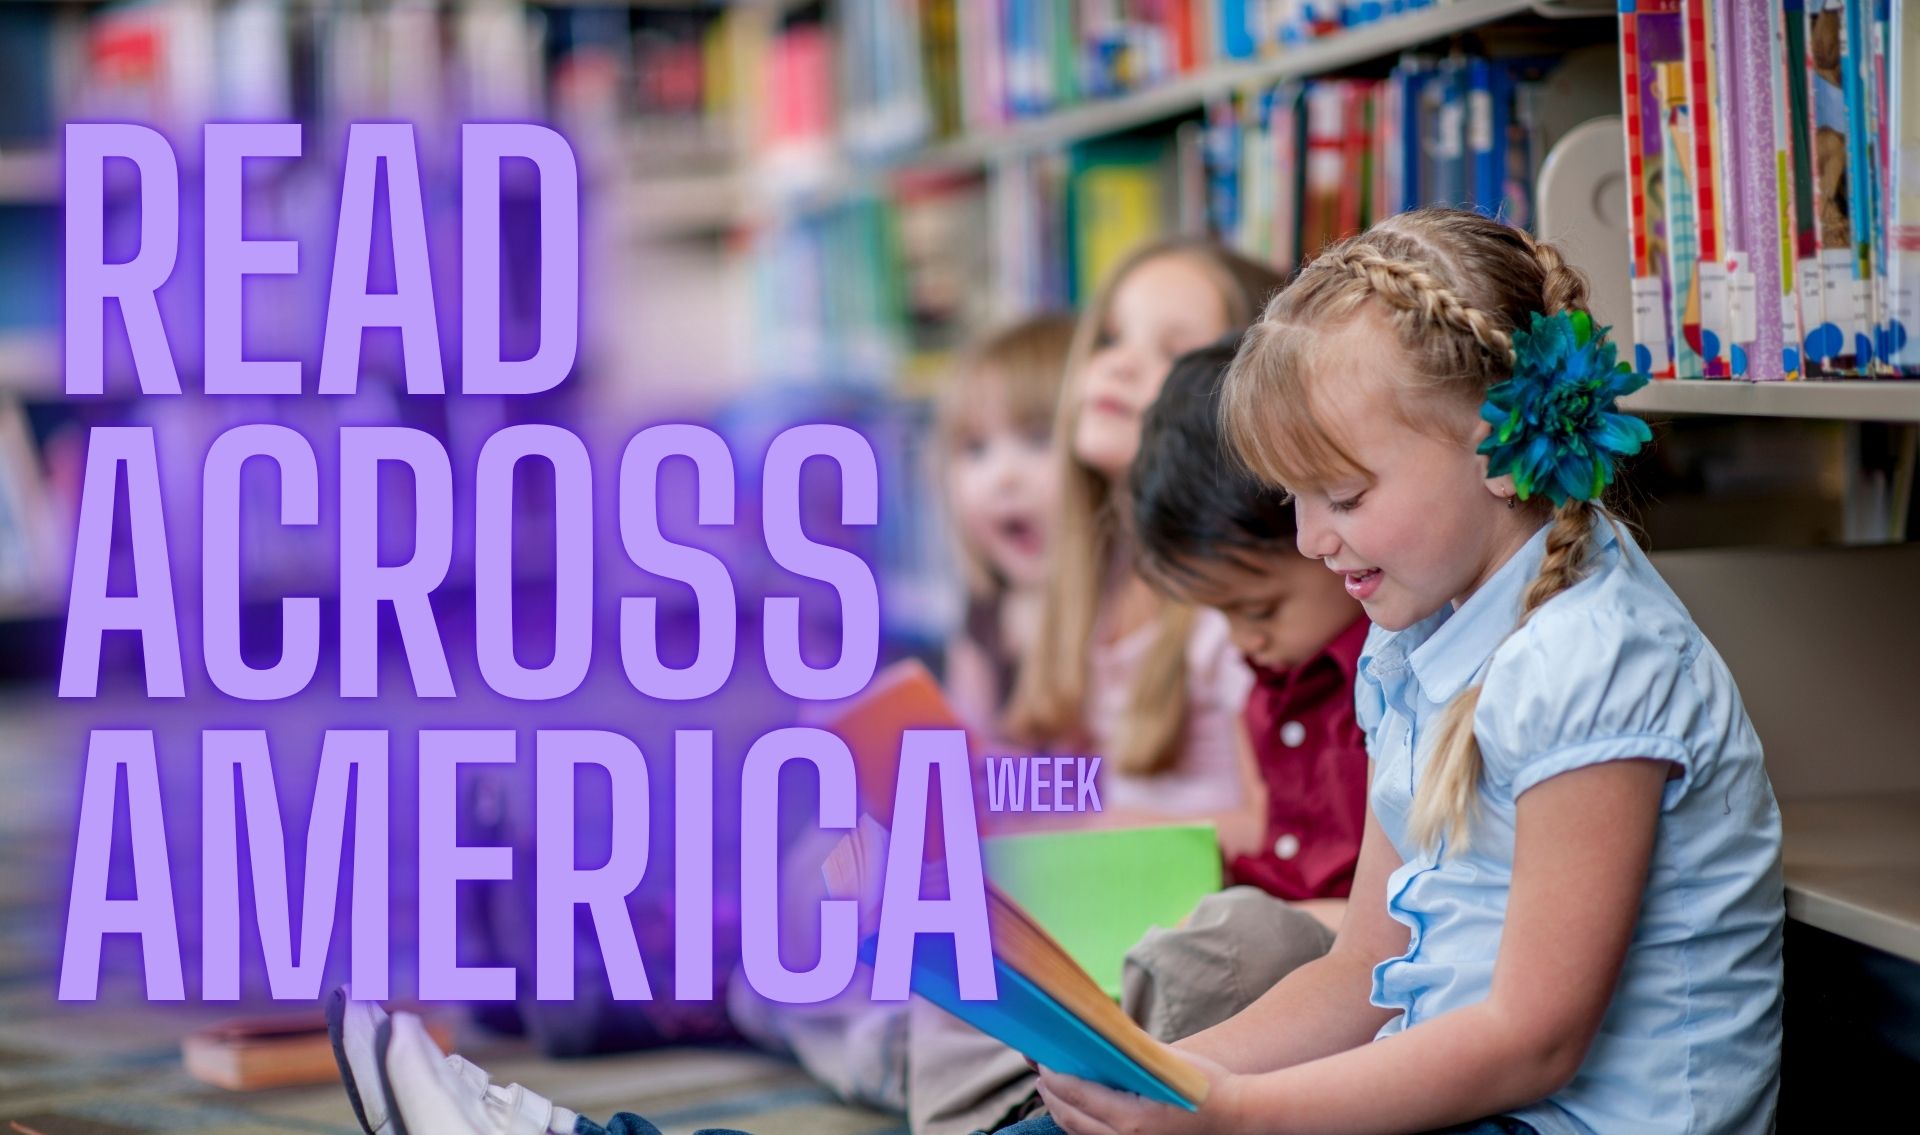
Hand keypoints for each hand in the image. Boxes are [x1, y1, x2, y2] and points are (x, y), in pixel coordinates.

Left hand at [1034, 1050, 1239, 1134]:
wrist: (1237, 1118)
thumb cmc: (1206, 1085)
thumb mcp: (1168, 1061)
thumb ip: (1132, 1050)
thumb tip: (1101, 1032)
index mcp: (1132, 1118)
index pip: (1078, 1096)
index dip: (1055, 1079)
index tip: (1043, 1063)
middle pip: (1073, 1119)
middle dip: (1052, 1097)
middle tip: (1041, 1076)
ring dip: (1063, 1113)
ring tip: (1053, 1092)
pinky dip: (1081, 1127)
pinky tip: (1078, 1112)